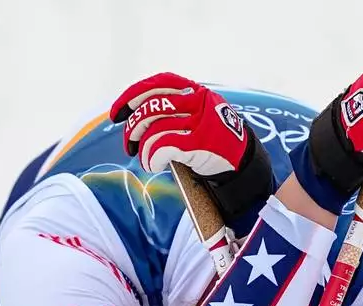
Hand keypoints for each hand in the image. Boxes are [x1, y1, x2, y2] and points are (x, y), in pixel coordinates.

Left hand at [110, 73, 276, 235]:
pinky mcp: (200, 144)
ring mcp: (201, 122)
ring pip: (155, 129)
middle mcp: (199, 102)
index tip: (117, 112)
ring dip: (142, 148)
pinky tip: (152, 164)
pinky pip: (163, 147)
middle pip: (152, 107)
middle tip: (128, 143)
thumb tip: (135, 116)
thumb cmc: (215, 143)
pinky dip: (151, 157)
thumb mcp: (199, 117)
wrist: (245, 165)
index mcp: (197, 92)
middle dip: (133, 126)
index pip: (159, 83)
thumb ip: (175, 110)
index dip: (133, 95)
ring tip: (144, 159)